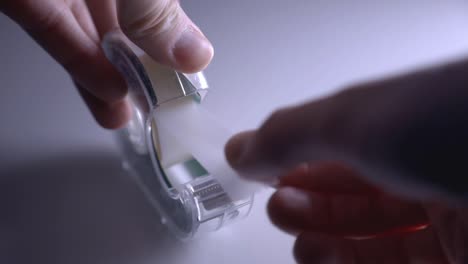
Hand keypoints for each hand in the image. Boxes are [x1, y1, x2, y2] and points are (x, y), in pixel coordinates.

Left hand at [1, 0, 212, 127]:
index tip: (187, 75)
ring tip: (129, 113)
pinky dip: (80, 62)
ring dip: (111, 76)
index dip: (177, 37)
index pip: (161, 5)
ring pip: (92, 32)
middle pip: (128, 21)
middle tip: (156, 104)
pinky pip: (55, 30)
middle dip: (143, 66)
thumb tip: (194, 52)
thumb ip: (157, 6)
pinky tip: (104, 92)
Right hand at [225, 58, 467, 262]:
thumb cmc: (456, 125)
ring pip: (381, 243)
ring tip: (301, 244)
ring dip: (330, 245)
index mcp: (410, 127)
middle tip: (280, 210)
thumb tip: (242, 148)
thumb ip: (291, 136)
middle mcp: (436, 173)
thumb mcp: (355, 120)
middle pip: (361, 197)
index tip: (269, 174)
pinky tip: (326, 263)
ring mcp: (457, 226)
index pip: (345, 148)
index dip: (303, 161)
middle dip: (311, 205)